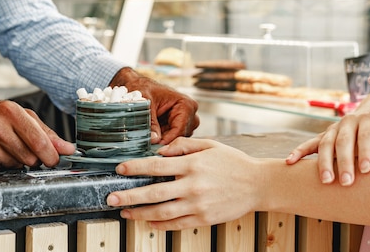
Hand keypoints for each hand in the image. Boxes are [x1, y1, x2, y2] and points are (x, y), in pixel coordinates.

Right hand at [0, 91, 75, 169]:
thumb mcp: (18, 115)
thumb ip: (45, 132)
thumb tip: (67, 149)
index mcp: (10, 111)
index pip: (39, 141)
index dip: (51, 155)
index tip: (55, 159)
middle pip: (31, 156)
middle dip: (33, 157)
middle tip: (24, 148)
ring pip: (17, 164)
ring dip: (16, 160)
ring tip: (4, 147)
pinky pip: (1, 170)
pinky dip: (1, 164)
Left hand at [106, 137, 258, 229]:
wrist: (258, 184)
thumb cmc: (233, 162)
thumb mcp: (209, 145)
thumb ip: (183, 145)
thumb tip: (159, 151)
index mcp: (192, 164)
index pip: (156, 165)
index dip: (135, 168)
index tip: (119, 169)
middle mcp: (192, 185)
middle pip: (153, 192)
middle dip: (129, 196)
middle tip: (111, 199)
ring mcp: (198, 204)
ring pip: (162, 212)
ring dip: (140, 213)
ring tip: (125, 213)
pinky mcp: (204, 219)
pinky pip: (177, 224)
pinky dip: (160, 224)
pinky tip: (148, 221)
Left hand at [109, 67, 198, 143]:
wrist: (137, 85)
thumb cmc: (142, 89)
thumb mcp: (144, 103)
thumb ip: (150, 121)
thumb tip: (154, 139)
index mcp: (186, 104)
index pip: (181, 129)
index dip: (168, 141)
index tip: (156, 149)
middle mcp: (190, 113)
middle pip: (182, 136)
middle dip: (166, 141)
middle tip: (150, 147)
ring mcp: (185, 119)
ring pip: (178, 138)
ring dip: (164, 140)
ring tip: (148, 141)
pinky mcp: (178, 124)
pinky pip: (172, 137)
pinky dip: (162, 139)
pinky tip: (151, 137)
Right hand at [286, 113, 369, 185]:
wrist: (364, 122)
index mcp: (366, 121)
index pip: (365, 136)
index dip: (365, 152)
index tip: (366, 170)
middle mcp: (347, 123)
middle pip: (343, 142)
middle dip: (344, 163)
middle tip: (347, 182)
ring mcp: (332, 130)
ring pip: (325, 144)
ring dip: (324, 163)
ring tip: (326, 181)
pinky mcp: (321, 137)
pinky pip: (308, 144)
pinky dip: (299, 152)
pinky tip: (291, 161)